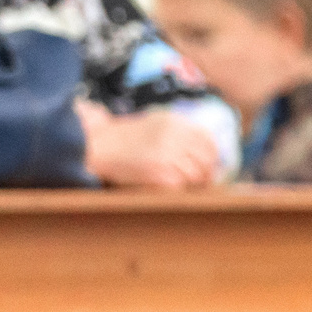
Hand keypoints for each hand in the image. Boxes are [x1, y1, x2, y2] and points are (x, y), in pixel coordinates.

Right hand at [79, 104, 222, 189]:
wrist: (98, 145)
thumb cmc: (124, 137)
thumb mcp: (154, 122)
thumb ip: (178, 131)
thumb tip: (203, 150)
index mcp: (175, 122)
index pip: (208, 141)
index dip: (212, 158)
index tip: (209, 168)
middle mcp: (174, 136)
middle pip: (206, 160)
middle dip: (206, 174)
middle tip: (202, 183)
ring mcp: (167, 154)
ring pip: (195, 175)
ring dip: (193, 184)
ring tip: (184, 187)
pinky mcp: (158, 172)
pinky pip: (180, 185)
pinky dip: (178, 190)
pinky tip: (169, 189)